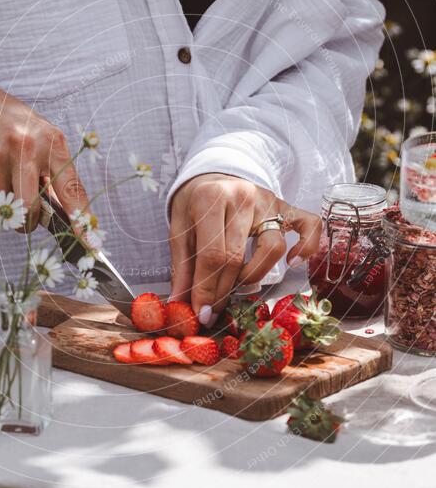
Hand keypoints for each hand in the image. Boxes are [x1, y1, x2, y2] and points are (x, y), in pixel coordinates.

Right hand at [0, 73, 86, 229]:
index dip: (81, 221)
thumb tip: (68, 217)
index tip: (90, 244)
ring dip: (4, 208)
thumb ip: (55, 173)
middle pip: (29, 209)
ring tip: (3, 182)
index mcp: (51, 142)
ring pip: (2, 210)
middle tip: (27, 217)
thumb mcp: (43, 138)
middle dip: (29, 223)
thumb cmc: (14, 124)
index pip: (71, 188)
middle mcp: (24, 146)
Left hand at [169, 173, 321, 324]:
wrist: (213, 173)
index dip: (207, 290)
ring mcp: (268, 201)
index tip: (202, 313)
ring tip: (238, 285)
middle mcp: (242, 198)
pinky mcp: (286, 205)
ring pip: (271, 248)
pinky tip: (292, 263)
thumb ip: (182, 266)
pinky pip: (309, 226)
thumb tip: (180, 303)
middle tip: (214, 311)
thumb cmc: (195, 203)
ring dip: (254, 276)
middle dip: (224, 291)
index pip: (212, 255)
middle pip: (237, 257)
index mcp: (210, 199)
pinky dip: (307, 246)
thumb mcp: (179, 228)